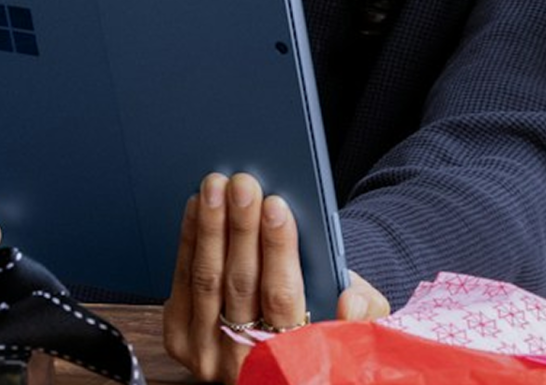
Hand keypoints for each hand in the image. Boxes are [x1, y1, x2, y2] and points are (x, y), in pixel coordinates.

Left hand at [161, 172, 388, 382]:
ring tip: (217, 187)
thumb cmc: (323, 314)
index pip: (282, 296)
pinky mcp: (179, 338)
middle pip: (240, 283)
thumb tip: (348, 303)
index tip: (276, 205)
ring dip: (211, 227)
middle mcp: (244, 361)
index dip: (278, 249)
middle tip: (243, 184)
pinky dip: (190, 240)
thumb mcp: (359, 315)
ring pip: (207, 280)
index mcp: (292, 355)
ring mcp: (206, 353)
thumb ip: (365, 310)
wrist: (282, 342)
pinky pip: (182, 282)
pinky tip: (199, 208)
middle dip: (241, 227)